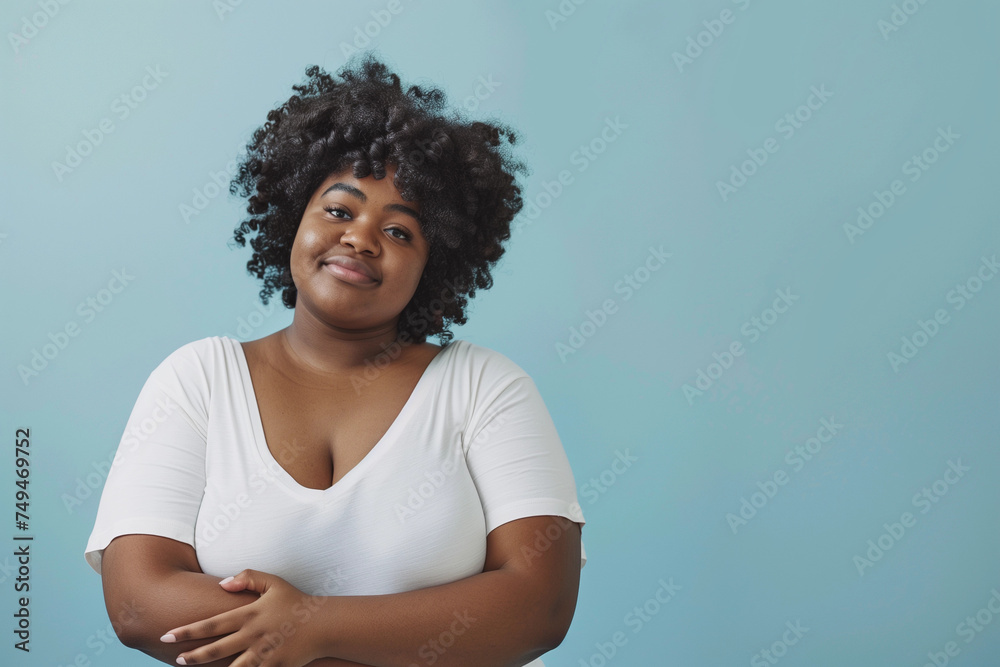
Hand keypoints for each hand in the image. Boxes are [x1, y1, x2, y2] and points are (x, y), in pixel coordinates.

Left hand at [160, 569, 331, 666]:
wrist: (323, 624)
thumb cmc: (296, 601)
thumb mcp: (273, 582)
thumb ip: (247, 578)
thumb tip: (222, 584)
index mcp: (249, 614)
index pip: (212, 624)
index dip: (188, 630)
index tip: (167, 634)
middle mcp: (253, 634)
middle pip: (216, 649)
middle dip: (193, 655)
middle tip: (176, 658)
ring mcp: (263, 652)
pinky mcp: (274, 665)